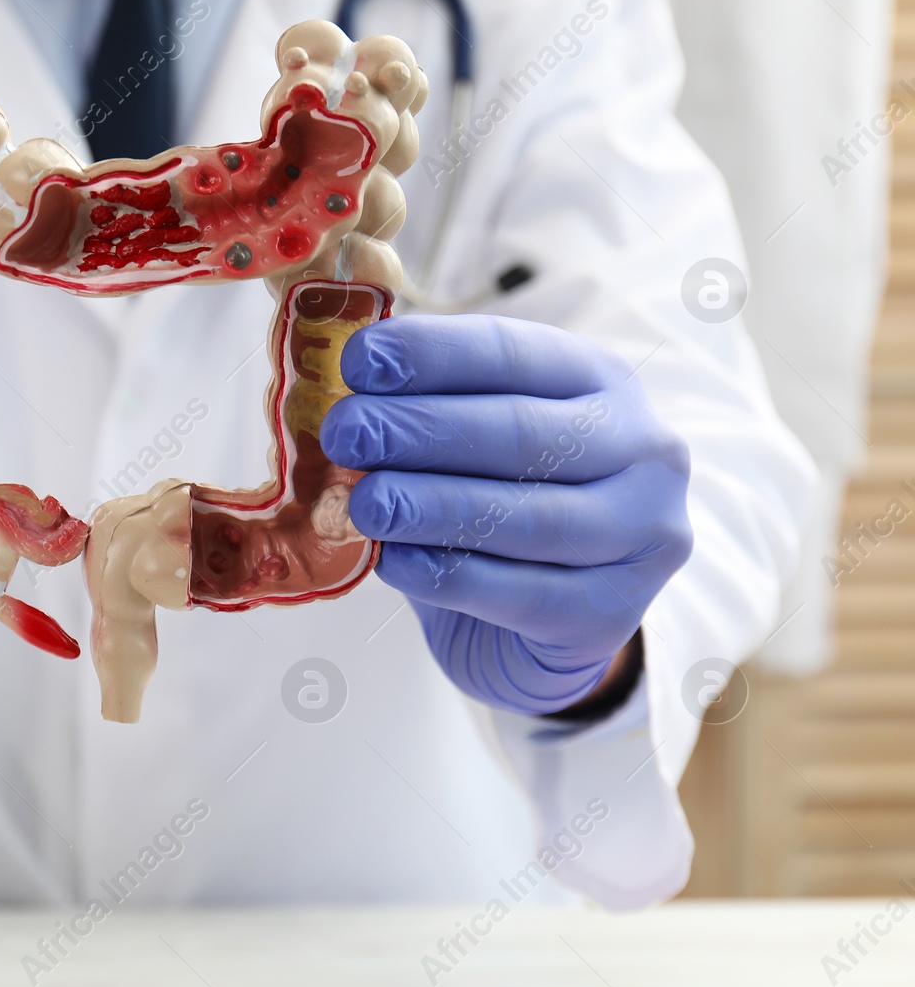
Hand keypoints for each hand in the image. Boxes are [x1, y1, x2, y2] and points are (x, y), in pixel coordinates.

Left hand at [321, 314, 691, 715]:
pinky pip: (521, 592)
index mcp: (599, 381)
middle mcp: (642, 450)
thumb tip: (343, 394)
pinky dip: (449, 574)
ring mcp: (642, 534)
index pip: (512, 353)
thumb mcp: (466, 447)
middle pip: (522, 432)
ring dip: (432, 507)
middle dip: (421, 430)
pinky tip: (396, 563)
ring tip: (364, 504)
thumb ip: (419, 414)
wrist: (534, 632)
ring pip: (527, 515)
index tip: (360, 362)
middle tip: (345, 435)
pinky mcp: (611, 613)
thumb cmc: (491, 512)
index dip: (432, 355)